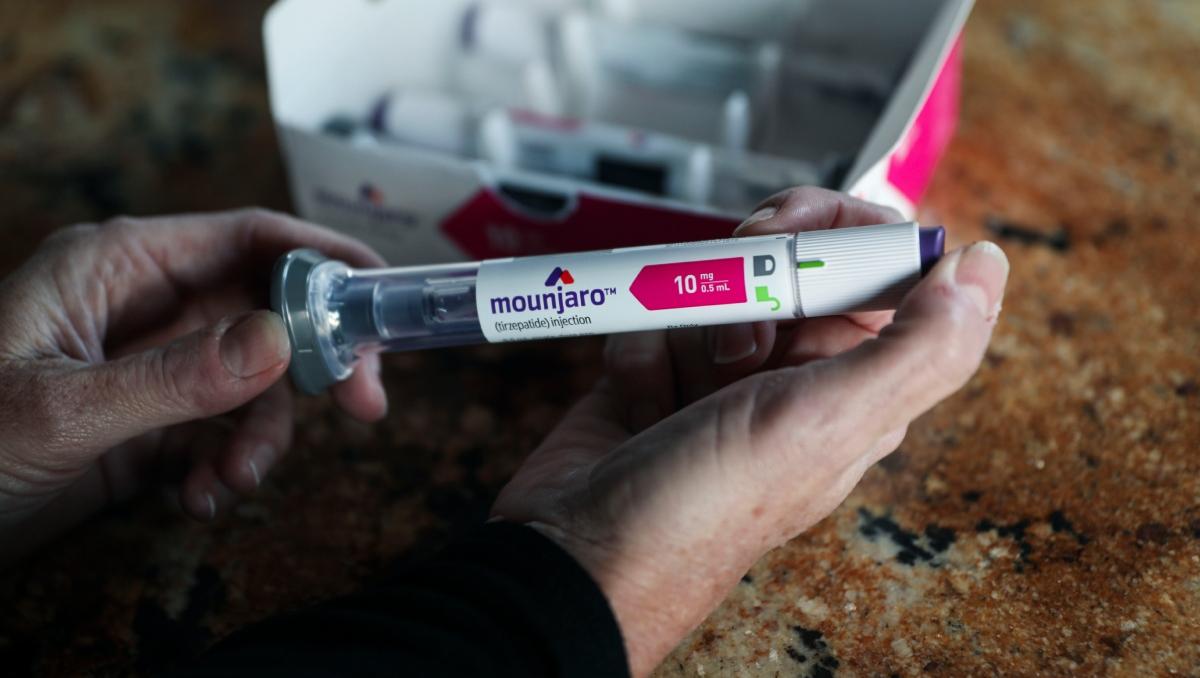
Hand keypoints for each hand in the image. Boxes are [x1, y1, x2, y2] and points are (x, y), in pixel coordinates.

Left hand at [0, 209, 387, 564]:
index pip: (246, 239)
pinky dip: (230, 467)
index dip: (324, 260)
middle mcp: (145, 306)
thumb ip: (173, 378)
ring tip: (231, 486)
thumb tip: (279, 343)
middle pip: (269, 311)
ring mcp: (153, 366)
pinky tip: (200, 501)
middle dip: (316, 361)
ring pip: (257, 382)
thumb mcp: (61, 411)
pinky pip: (225, 431)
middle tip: (366, 406)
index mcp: (119, 266)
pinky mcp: (152, 422)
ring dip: (263, 437)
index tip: (385, 297)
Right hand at [492, 187, 1008, 675]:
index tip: (791, 233)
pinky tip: (636, 400)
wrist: (576, 554)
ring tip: (676, 393)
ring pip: (714, 282)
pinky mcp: (658, 373)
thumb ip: (918, 344)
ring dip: (683, 320)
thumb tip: (985, 267)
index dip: (838, 231)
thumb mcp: (823, 422)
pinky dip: (637, 344)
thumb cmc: (700, 512)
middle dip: (745, 278)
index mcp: (857, 384)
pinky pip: (654, 313)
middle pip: (789, 260)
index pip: (878, 266)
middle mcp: (795, 377)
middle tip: (731, 330)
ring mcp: (721, 375)